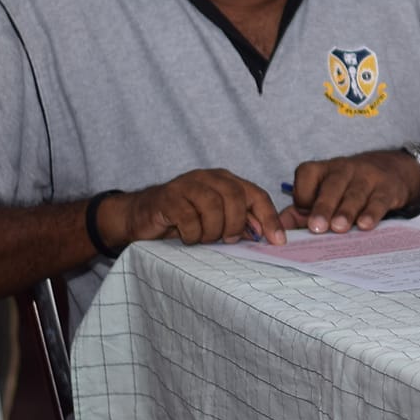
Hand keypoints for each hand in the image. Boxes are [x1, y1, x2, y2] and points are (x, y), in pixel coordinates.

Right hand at [108, 170, 282, 248]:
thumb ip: (242, 223)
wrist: (141, 217)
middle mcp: (208, 177)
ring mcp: (186, 184)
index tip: (278, 241)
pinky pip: (189, 217)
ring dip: (212, 230)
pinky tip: (187, 237)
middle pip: (236, 197)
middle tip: (227, 240)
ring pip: (213, 206)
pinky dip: (192, 233)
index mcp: (226, 180)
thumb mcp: (217, 221)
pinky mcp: (167, 197)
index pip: (257, 195)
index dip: (269, 218)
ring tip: (204, 238)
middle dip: (236, 225)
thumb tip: (269, 235)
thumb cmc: (184, 219)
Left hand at [278, 151, 419, 234]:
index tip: (301, 211)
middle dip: (323, 206)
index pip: (307, 175)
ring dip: (346, 212)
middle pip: (332, 185)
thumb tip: (277, 229)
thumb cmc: (347, 188)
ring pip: (355, 194)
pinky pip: (379, 200)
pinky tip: (365, 225)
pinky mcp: (387, 188)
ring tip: (339, 228)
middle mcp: (344, 169)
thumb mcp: (323, 193)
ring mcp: (367, 176)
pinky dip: (372, 213)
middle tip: (316, 227)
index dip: (302, 194)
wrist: (390, 171)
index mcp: (323, 169)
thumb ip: (299, 212)